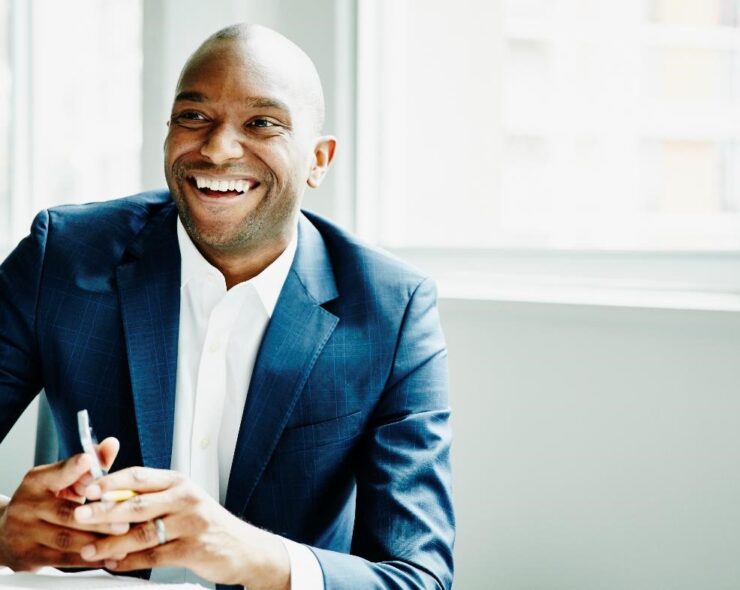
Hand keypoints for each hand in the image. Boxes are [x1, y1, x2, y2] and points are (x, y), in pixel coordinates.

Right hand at [0, 437, 128, 570]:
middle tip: (125, 521)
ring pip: (66, 539)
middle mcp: (28, 506)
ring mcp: (26, 533)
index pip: (56, 473)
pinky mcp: (29, 556)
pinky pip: (63, 559)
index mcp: (37, 482)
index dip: (73, 468)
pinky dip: (89, 559)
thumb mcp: (63, 480)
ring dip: (97, 540)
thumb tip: (112, 444)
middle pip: (66, 512)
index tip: (89, 461)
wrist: (6, 533)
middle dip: (98, 517)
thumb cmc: (46, 501)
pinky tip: (109, 556)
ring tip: (122, 539)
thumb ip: (91, 465)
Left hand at [75, 468, 289, 589]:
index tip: (88, 489)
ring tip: (89, 549)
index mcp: (179, 482)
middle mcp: (186, 498)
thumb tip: (109, 500)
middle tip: (79, 515)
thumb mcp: (183, 501)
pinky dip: (131, 562)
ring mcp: (191, 523)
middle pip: (137, 503)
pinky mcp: (194, 548)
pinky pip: (154, 556)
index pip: (140, 476)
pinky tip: (115, 564)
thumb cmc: (207, 524)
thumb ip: (152, 499)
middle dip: (104, 511)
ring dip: (111, 543)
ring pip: (142, 533)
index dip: (111, 481)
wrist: (243, 547)